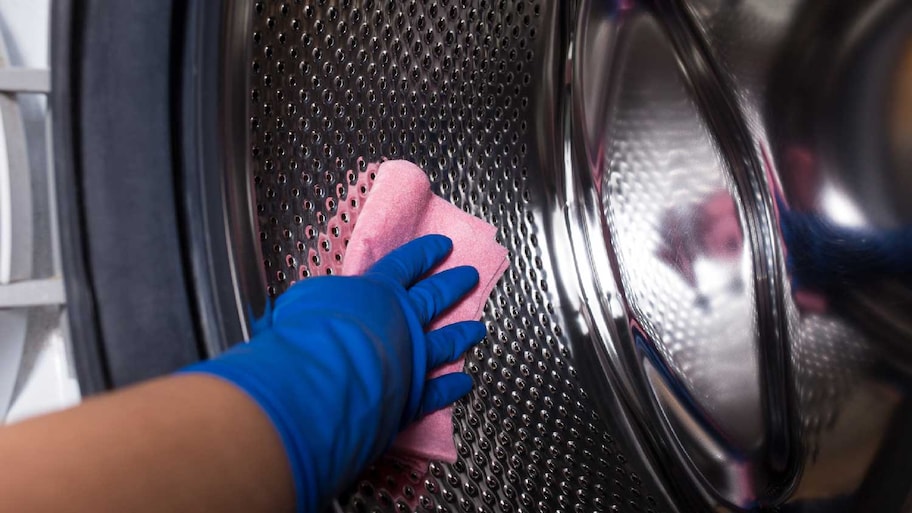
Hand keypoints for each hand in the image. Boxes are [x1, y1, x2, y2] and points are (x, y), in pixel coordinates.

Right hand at [183, 234, 483, 511]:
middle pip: (435, 298)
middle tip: (471, 276)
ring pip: (446, 342)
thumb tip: (317, 302)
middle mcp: (403, 321)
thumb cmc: (308, 333)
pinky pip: (438, 390)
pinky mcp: (414, 395)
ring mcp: (414, 358)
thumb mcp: (305, 299)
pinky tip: (464, 383)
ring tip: (477, 329)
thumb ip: (321, 300)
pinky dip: (452, 387)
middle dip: (454, 285)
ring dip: (462, 335)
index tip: (444, 246)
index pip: (406, 265)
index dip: (425, 254)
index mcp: (377, 292)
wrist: (326, 377)